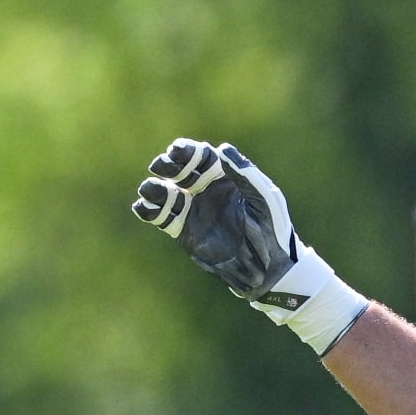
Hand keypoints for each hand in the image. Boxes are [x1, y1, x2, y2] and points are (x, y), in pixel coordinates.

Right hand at [132, 140, 365, 353]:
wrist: (267, 266)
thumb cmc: (272, 228)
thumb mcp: (264, 198)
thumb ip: (245, 173)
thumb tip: (223, 148)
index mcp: (224, 178)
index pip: (200, 157)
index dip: (186, 151)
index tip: (176, 150)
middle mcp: (205, 191)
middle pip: (178, 171)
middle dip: (166, 165)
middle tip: (161, 166)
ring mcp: (193, 211)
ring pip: (165, 193)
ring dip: (154, 188)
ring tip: (150, 188)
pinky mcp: (184, 231)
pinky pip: (161, 218)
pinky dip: (149, 210)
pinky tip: (143, 207)